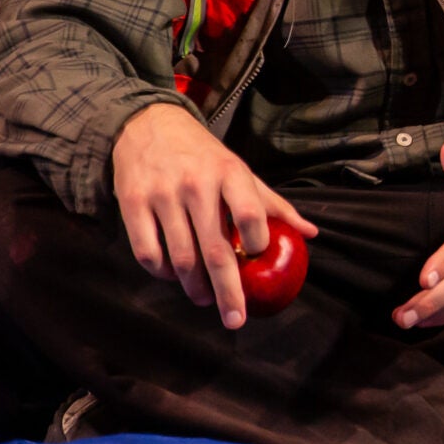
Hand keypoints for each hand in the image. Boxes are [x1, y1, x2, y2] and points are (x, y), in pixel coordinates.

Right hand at [111, 102, 317, 329]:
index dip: (258, 244)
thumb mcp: (241, 171)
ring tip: (204, 299)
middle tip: (236, 319)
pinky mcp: (132, 203)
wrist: (149, 125)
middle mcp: (197, 184)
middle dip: (228, 291)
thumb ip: (273, 204)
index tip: (257, 258)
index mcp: (230, 173)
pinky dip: (160, 272)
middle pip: (216, 249)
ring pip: (180, 257)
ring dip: (194, 287)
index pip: (252, 215)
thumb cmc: (204, 156)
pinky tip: (171, 276)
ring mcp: (163, 194)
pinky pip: (147, 251)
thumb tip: (310, 234)